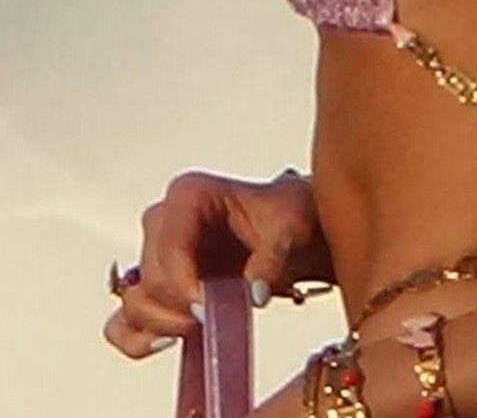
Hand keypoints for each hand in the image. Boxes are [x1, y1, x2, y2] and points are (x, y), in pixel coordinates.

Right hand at [102, 167, 335, 360]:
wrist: (291, 238)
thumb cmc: (287, 221)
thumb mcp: (292, 229)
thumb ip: (273, 258)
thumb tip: (254, 291)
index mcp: (190, 196)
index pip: (169, 249)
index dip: (185, 286)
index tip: (210, 308)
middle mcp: (164, 221)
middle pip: (150, 280)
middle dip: (180, 307)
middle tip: (216, 317)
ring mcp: (154, 255)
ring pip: (134, 302)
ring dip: (163, 324)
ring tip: (204, 325)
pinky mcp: (154, 288)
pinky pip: (123, 322)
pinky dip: (140, 338)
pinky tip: (172, 340)